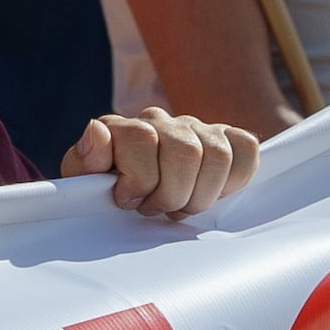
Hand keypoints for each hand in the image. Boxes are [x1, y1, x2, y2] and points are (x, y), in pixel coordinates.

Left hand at [59, 108, 257, 220]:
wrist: (128, 193)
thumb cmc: (106, 192)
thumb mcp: (83, 183)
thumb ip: (85, 159)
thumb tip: (97, 131)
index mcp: (122, 128)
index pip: (141, 138)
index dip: (139, 179)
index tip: (128, 200)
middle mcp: (159, 121)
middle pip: (185, 151)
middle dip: (172, 194)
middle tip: (157, 209)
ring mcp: (194, 128)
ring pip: (218, 155)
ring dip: (201, 194)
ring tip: (180, 206)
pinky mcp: (224, 138)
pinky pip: (245, 148)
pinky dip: (234, 178)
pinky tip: (210, 193)